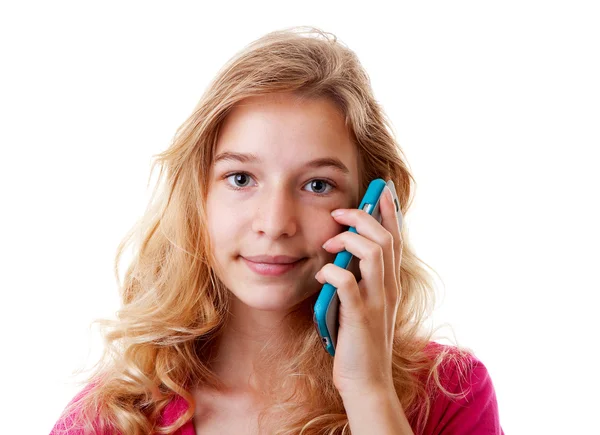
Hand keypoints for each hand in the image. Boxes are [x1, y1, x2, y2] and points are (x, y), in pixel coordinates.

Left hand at [315, 186, 402, 396]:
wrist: (367, 383)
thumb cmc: (359, 342)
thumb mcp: (365, 305)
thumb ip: (360, 280)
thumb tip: (342, 255)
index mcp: (390, 284)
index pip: (396, 239)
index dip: (390, 212)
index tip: (381, 191)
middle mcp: (388, 289)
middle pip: (385, 238)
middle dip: (362, 217)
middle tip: (339, 215)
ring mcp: (377, 303)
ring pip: (373, 253)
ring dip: (348, 240)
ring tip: (328, 243)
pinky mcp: (360, 317)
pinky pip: (348, 283)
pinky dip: (332, 271)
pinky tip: (321, 274)